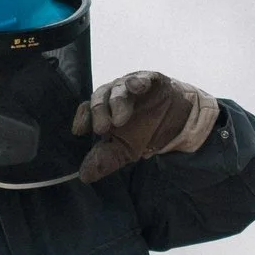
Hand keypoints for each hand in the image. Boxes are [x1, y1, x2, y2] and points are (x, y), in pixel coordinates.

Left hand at [71, 71, 218, 182]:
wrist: (176, 122)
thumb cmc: (143, 132)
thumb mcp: (124, 152)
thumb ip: (105, 161)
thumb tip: (84, 176)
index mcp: (102, 110)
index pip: (86, 110)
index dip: (83, 119)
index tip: (79, 131)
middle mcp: (113, 95)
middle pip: (100, 98)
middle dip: (100, 112)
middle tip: (102, 128)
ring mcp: (131, 86)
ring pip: (119, 89)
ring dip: (118, 102)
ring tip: (120, 119)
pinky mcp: (150, 80)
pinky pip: (142, 78)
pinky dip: (138, 82)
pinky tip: (136, 87)